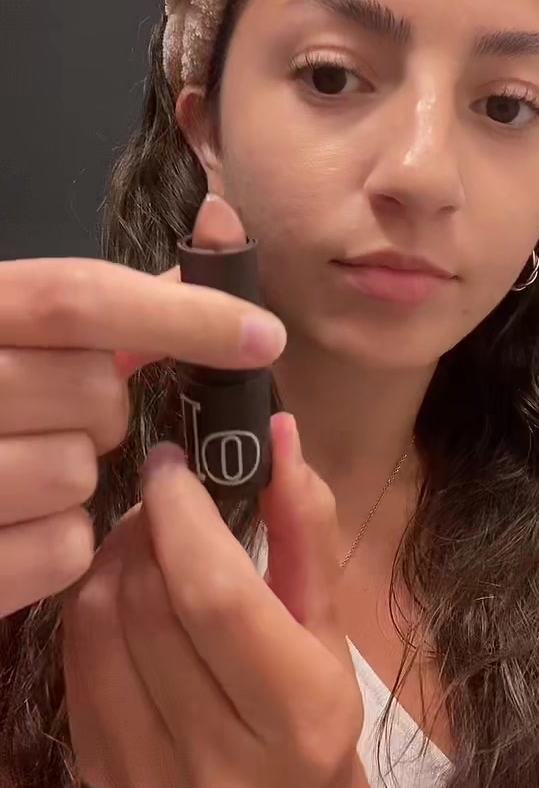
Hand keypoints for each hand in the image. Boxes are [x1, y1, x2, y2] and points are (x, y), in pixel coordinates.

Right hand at [0, 197, 285, 615]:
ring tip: (24, 472)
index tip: (264, 336)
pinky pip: (63, 548)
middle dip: (106, 408)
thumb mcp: (12, 334)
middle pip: (94, 390)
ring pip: (79, 472)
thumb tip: (211, 239)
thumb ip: (104, 302)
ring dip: (77, 476)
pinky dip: (58, 542)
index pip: (75, 296)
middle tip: (63, 416)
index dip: (180, 314)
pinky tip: (15, 524)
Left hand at [61, 412, 363, 787]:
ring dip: (112, 560)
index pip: (216, 599)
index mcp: (298, 717)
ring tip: (143, 538)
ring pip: (100, 629)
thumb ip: (306, 527)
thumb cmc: (316, 714)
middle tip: (161, 496)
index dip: (183, 516)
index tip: (173, 463)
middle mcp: (222, 764)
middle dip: (146, 529)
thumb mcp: (327, 622)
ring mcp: (152, 782)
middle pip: (149, 608)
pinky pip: (76, 662)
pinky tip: (124, 592)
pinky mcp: (103, 782)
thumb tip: (278, 432)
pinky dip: (93, 607)